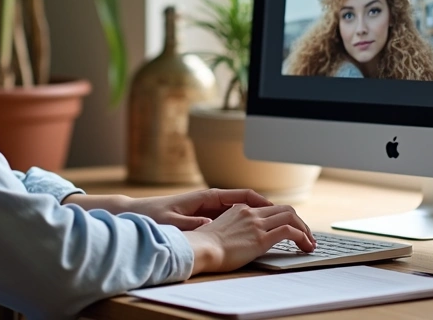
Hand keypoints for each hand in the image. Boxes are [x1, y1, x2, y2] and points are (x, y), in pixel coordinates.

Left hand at [124, 188, 276, 230]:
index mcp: (209, 196)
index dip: (264, 202)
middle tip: (291, 221)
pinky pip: (235, 220)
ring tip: (283, 230)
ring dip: (262, 219)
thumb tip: (207, 224)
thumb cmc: (155, 214)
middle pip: (250, 203)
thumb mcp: (172, 221)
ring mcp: (212, 209)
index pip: (244, 195)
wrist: (141, 213)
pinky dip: (249, 226)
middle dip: (270, 210)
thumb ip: (189, 223)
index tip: (280, 211)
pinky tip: (259, 237)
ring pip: (245, 212)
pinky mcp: (208, 218)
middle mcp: (213, 200)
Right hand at [182, 204, 315, 273]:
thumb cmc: (203, 246)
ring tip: (310, 243)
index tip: (290, 229)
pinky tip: (306, 247)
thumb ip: (230, 229)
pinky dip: (302, 237)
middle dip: (300, 222)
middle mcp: (250, 213)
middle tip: (307, 235)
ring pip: (291, 217)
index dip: (283, 218)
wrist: (200, 249)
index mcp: (240, 209)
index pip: (269, 209)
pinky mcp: (261, 238)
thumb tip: (235, 239)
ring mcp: (256, 224)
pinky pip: (290, 232)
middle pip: (285, 209)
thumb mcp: (217, 231)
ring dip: (305, 230)